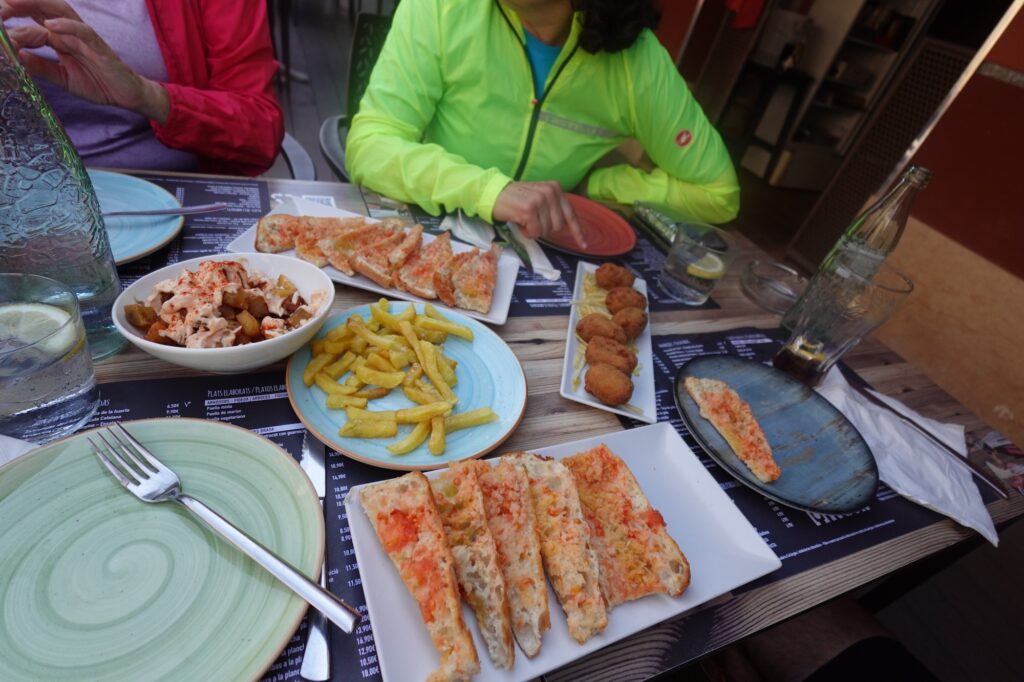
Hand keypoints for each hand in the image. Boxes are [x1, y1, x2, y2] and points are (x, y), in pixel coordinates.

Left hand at [1, 0, 168, 122]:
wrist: (126, 94)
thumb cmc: (96, 82)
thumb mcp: (60, 77)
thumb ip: (38, 66)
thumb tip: (13, 58)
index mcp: (58, 36)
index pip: (29, 20)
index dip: (9, 19)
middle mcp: (68, 31)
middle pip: (40, 7)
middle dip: (17, 3)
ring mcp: (83, 36)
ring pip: (58, 12)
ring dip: (35, 4)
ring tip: (12, 3)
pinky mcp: (98, 46)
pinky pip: (82, 31)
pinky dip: (67, 26)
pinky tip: (50, 26)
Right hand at [493, 181, 586, 247]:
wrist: (493, 193)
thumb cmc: (515, 199)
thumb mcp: (539, 197)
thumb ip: (553, 208)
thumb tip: (567, 226)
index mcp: (555, 188)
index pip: (570, 213)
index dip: (577, 231)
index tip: (583, 244)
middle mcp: (550, 192)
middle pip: (558, 226)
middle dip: (545, 229)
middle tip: (531, 221)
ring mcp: (540, 200)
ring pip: (546, 230)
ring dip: (534, 230)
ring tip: (524, 219)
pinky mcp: (529, 209)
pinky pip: (535, 232)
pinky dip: (527, 232)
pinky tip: (520, 222)